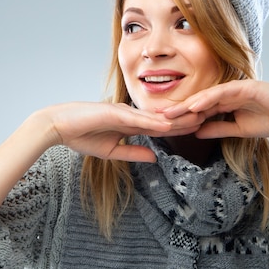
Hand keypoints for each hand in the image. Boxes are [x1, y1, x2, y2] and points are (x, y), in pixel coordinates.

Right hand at [41, 102, 202, 161]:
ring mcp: (123, 111)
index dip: (180, 126)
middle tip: (210, 117)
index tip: (199, 127)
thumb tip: (155, 157)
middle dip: (186, 118)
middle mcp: (130, 114)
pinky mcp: (114, 112)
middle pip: (163, 118)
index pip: (160, 126)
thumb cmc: (81, 135)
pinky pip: (138, 119)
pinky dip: (153, 122)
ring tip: (198, 118)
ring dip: (177, 118)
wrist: (58, 126)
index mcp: (130, 123)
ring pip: (155, 116)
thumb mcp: (112, 151)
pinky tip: (169, 125)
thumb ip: (134, 152)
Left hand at [159, 80, 268, 138]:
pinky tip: (193, 106)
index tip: (164, 127)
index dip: (181, 118)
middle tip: (156, 119)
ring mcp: (234, 88)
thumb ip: (218, 129)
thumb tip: (197, 132)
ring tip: (169, 113)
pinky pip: (221, 93)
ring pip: (205, 96)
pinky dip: (206, 99)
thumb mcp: (238, 129)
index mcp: (225, 103)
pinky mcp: (244, 86)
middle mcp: (226, 93)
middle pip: (197, 102)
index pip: (198, 111)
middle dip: (177, 111)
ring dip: (186, 105)